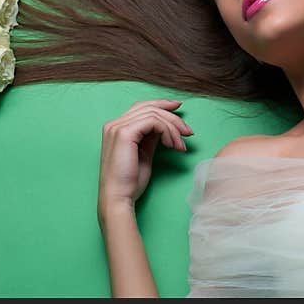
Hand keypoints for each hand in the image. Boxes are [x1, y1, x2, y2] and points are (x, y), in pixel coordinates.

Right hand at [98, 99, 193, 216]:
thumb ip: (151, 137)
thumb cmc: (130, 182)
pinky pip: (153, 122)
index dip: (162, 104)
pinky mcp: (124, 133)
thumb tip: (165, 126)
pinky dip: (167, 131)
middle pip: (149, 108)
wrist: (119, 199)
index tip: (179, 108)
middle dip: (173, 117)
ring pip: (154, 114)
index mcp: (116, 128)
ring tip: (181, 145)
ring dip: (173, 128)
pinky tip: (173, 145)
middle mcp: (114, 124)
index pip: (141, 107)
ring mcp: (117, 127)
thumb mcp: (144, 153)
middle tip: (188, 132)